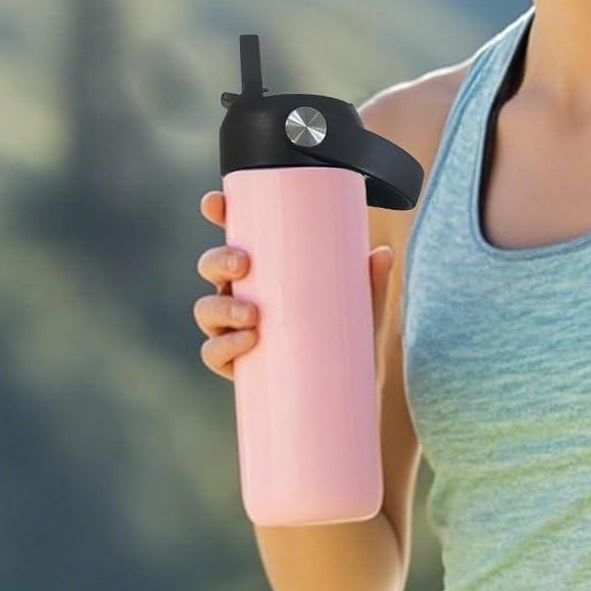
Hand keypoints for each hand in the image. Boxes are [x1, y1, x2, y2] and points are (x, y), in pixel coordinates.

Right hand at [193, 190, 394, 381]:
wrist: (342, 387)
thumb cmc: (344, 333)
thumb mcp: (361, 305)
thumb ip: (371, 281)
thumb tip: (384, 254)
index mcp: (263, 268)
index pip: (233, 234)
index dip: (219, 213)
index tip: (215, 203)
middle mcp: (240, 292)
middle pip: (211, 267)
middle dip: (218, 260)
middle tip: (244, 264)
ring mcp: (231, 328)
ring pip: (206, 310)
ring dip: (221, 308)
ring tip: (252, 314)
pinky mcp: (234, 363)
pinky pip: (214, 353)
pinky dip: (225, 347)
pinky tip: (248, 342)